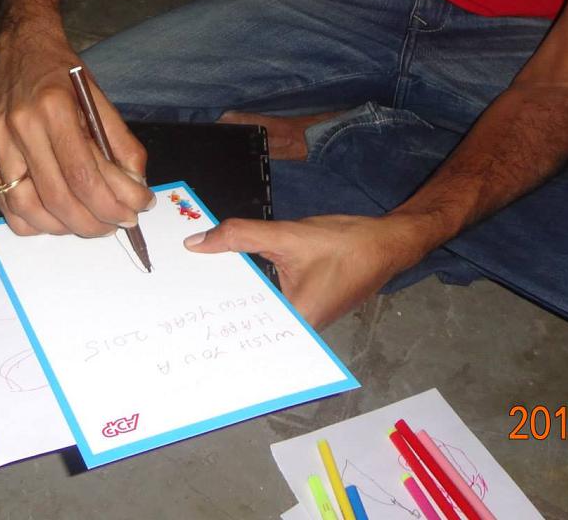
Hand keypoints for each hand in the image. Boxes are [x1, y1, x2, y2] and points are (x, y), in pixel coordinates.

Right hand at [0, 23, 151, 236]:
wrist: (21, 50)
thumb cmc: (63, 74)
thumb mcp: (99, 99)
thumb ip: (121, 143)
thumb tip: (137, 186)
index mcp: (53, 108)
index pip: (83, 174)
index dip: (112, 202)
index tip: (136, 210)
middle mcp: (19, 126)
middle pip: (56, 197)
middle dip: (93, 222)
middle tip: (117, 224)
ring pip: (26, 207)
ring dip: (64, 227)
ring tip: (91, 224)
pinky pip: (5, 203)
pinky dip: (34, 221)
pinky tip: (58, 219)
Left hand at [184, 214, 425, 328]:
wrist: (388, 242)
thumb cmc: (346, 245)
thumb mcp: (287, 236)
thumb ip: (241, 237)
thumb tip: (197, 243)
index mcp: (297, 324)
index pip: (244, 326)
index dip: (212, 316)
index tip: (179, 311)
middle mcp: (300, 332)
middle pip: (249, 319)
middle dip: (219, 304)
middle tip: (179, 294)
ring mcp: (305, 322)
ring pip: (260, 308)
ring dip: (236, 294)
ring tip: (196, 284)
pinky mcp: (307, 307)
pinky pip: (271, 300)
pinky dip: (253, 287)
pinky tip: (231, 276)